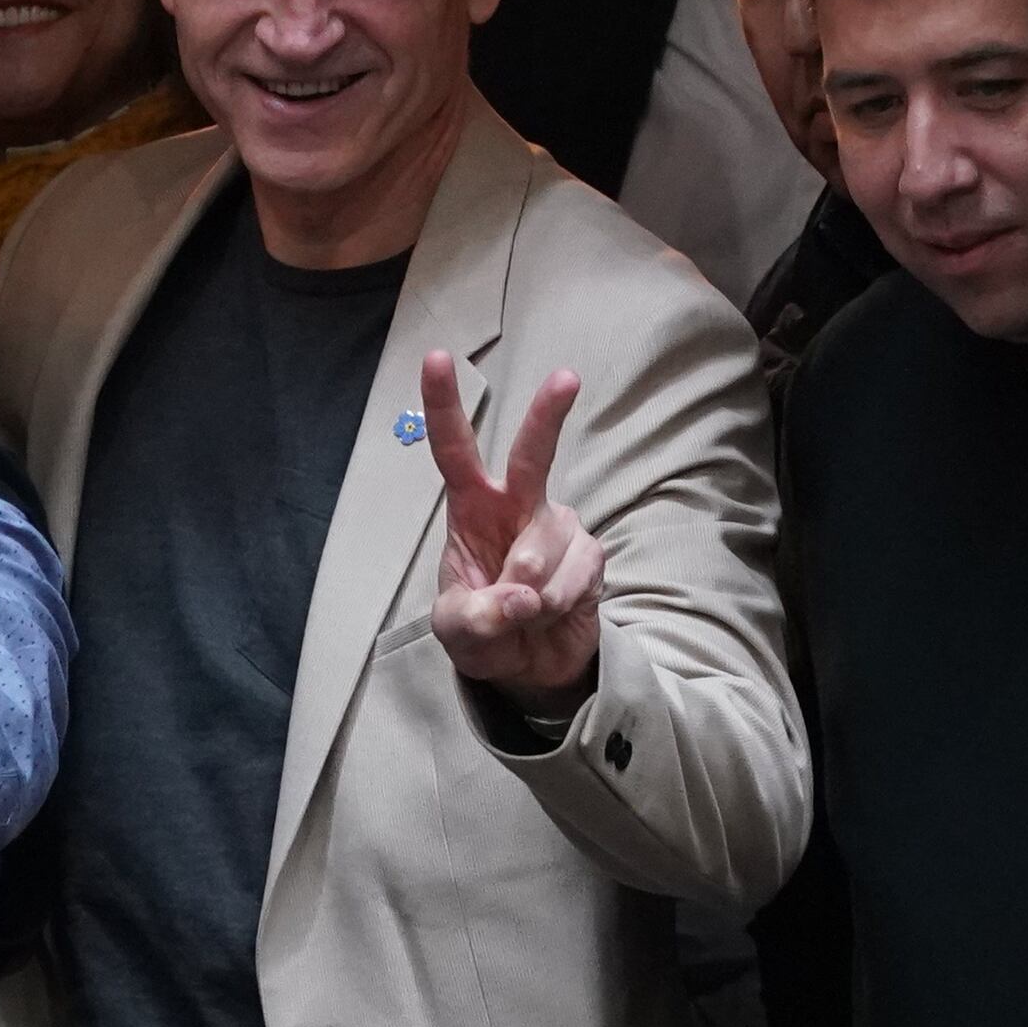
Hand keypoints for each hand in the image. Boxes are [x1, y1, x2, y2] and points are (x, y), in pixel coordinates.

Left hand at [420, 350, 605, 711]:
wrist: (530, 667)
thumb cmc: (484, 632)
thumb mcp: (458, 631)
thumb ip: (475, 616)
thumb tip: (521, 597)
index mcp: (472, 508)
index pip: (454, 451)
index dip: (444, 406)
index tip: (437, 358)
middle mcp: (518, 506)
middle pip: (533, 454)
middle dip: (548, 416)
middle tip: (567, 378)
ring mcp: (558, 527)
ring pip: (544, 547)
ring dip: (529, 595)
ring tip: (523, 614)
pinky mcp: (590, 555)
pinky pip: (573, 577)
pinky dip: (555, 605)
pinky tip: (549, 613)